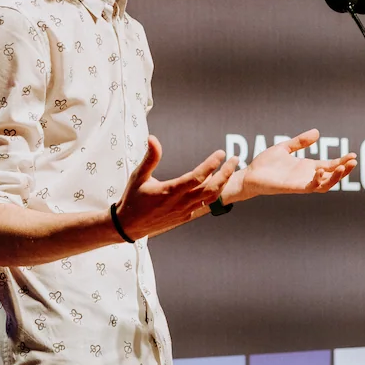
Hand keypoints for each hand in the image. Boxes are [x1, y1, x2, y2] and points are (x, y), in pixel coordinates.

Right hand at [116, 136, 236, 238]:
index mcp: (170, 191)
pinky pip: (204, 204)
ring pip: (211, 197)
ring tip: (230, 170)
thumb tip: (153, 138)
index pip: (198, 176)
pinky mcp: (185, 217)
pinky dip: (213, 193)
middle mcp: (180, 202)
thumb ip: (150, 157)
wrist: (129, 225)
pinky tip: (216, 183)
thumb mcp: (139, 176)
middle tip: (235, 159)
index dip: (211, 164)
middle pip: (211, 188)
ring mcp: (184, 211)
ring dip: (223, 183)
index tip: (220, 153)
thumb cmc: (133, 198)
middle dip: (226, 173)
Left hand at [226, 130, 356, 201]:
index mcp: (307, 167)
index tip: (353, 155)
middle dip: (343, 170)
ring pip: (324, 185)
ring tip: (342, 167)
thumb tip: (317, 132)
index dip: (342, 161)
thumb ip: (300, 142)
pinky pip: (308, 187)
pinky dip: (316, 181)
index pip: (330, 165)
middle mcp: (306, 176)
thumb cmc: (265, 164)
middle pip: (331, 176)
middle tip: (353, 161)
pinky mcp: (292, 188)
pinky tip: (320, 171)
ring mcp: (300, 183)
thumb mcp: (285, 148)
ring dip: (334, 178)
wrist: (249, 175)